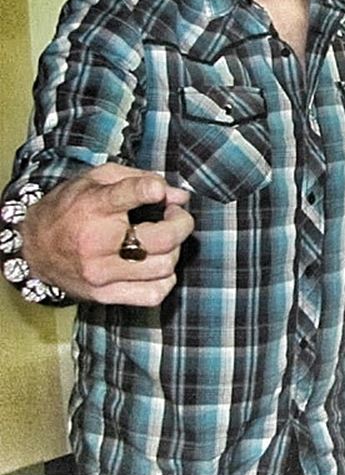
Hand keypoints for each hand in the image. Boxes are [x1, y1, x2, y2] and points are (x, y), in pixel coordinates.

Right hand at [21, 162, 193, 305]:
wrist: (33, 247)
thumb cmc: (72, 207)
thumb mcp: (99, 179)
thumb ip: (141, 179)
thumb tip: (179, 196)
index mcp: (94, 206)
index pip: (128, 195)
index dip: (152, 190)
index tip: (160, 192)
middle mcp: (97, 243)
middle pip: (163, 238)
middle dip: (182, 223)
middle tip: (176, 214)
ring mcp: (101, 273)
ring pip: (164, 266)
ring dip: (174, 250)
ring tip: (165, 239)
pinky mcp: (104, 295)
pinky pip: (153, 294)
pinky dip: (165, 279)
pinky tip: (156, 264)